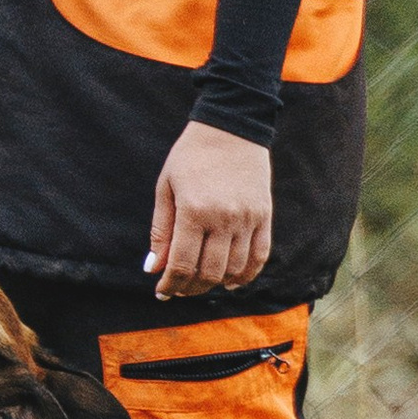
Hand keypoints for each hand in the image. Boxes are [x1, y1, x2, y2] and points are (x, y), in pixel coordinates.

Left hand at [146, 121, 272, 301]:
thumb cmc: (191, 156)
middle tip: (179, 289)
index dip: (170, 284)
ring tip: (201, 283)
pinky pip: (259, 256)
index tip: (162, 292)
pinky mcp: (264, 216)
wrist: (231, 126)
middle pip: (209, 273)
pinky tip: (231, 282)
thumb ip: (160, 230)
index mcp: (193, 211)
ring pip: (234, 270)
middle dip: (190, 288)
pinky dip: (245, 275)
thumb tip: (153, 268)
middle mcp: (223, 218)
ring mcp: (247, 218)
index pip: (182, 264)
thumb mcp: (167, 187)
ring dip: (215, 284)